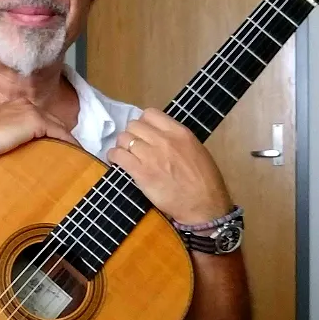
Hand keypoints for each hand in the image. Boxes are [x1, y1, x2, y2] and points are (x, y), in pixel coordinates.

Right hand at [0, 98, 78, 164]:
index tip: (60, 148)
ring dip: (67, 142)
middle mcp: (25, 104)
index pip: (41, 119)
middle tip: (72, 154)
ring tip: (75, 157)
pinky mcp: (34, 121)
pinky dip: (68, 144)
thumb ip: (13, 137)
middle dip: (62, 137)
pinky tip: (74, 155)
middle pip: (52, 121)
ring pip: (57, 126)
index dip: (52, 134)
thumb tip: (25, 152)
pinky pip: (59, 133)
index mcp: (15, 106)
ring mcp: (30, 111)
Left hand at [106, 108, 231, 225]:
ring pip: (124, 139)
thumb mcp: (196, 150)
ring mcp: (150, 155)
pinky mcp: (140, 172)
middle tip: (133, 146)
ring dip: (122, 146)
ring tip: (125, 154)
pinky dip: (114, 156)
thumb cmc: (204, 181)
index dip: (143, 123)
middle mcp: (163, 140)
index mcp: (179, 132)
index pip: (150, 114)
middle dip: (131, 134)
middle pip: (133, 125)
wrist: (203, 205)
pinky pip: (118, 155)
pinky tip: (117, 161)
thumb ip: (176, 140)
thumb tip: (158, 136)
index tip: (143, 133)